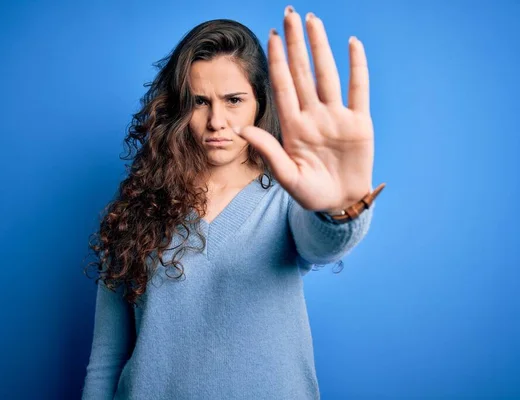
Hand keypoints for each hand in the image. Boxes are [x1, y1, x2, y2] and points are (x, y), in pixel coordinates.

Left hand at [236, 6, 374, 212]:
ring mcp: (336, 117)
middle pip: (303, 72)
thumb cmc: (310, 193)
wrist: (339, 204)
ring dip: (320, 47)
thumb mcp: (287, 176)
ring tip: (312, 20)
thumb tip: (240, 130)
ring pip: (327, 74)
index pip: (283, 86)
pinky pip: (358, 89)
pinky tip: (352, 43)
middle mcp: (313, 116)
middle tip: (289, 14)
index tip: (270, 36)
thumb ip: (267, 151)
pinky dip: (357, 66)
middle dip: (295, 44)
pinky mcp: (359, 123)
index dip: (277, 61)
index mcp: (293, 127)